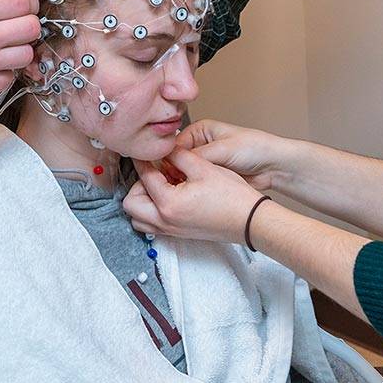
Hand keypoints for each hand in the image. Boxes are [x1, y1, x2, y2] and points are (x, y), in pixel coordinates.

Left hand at [123, 148, 263, 243]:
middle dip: (137, 184)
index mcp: (168, 203)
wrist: (251, 221)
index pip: (144, 177)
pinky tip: (169, 196)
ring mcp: (171, 230)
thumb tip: (164, 149)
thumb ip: (178, 156)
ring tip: (158, 185)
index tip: (142, 151)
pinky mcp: (179, 234)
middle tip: (152, 172)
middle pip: (131, 204)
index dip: (141, 160)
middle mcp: (165, 221)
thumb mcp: (203, 167)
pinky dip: (152, 211)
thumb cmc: (231, 196)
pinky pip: (152, 225)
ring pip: (139, 219)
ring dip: (142, 200)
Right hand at [173, 119, 289, 192]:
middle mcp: (200, 145)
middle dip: (176, 172)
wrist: (274, 166)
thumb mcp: (223, 149)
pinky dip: (192, 190)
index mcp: (200, 130)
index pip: (175, 145)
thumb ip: (198, 155)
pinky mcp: (211, 177)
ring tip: (182, 190)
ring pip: (186, 174)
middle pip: (178, 160)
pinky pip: (196, 184)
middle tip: (174, 184)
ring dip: (184, 182)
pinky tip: (191, 195)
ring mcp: (205, 162)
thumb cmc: (254, 149)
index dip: (169, 159)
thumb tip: (175, 161)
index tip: (166, 172)